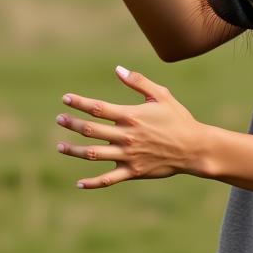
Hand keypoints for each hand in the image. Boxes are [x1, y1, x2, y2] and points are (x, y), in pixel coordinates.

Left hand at [55, 66, 208, 188]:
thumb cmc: (178, 118)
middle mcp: (126, 136)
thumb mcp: (161, 95)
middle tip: (59, 119)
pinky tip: (79, 183)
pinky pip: (108, 179)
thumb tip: (117, 69)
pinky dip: (92, 182)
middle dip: (72, 124)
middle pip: (90, 130)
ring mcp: (128, 156)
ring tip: (59, 146)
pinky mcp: (132, 172)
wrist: (194, 148)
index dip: (79, 103)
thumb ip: (138, 82)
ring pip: (94, 154)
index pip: (98, 108)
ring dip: (74, 151)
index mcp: (130, 116)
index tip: (65, 99)